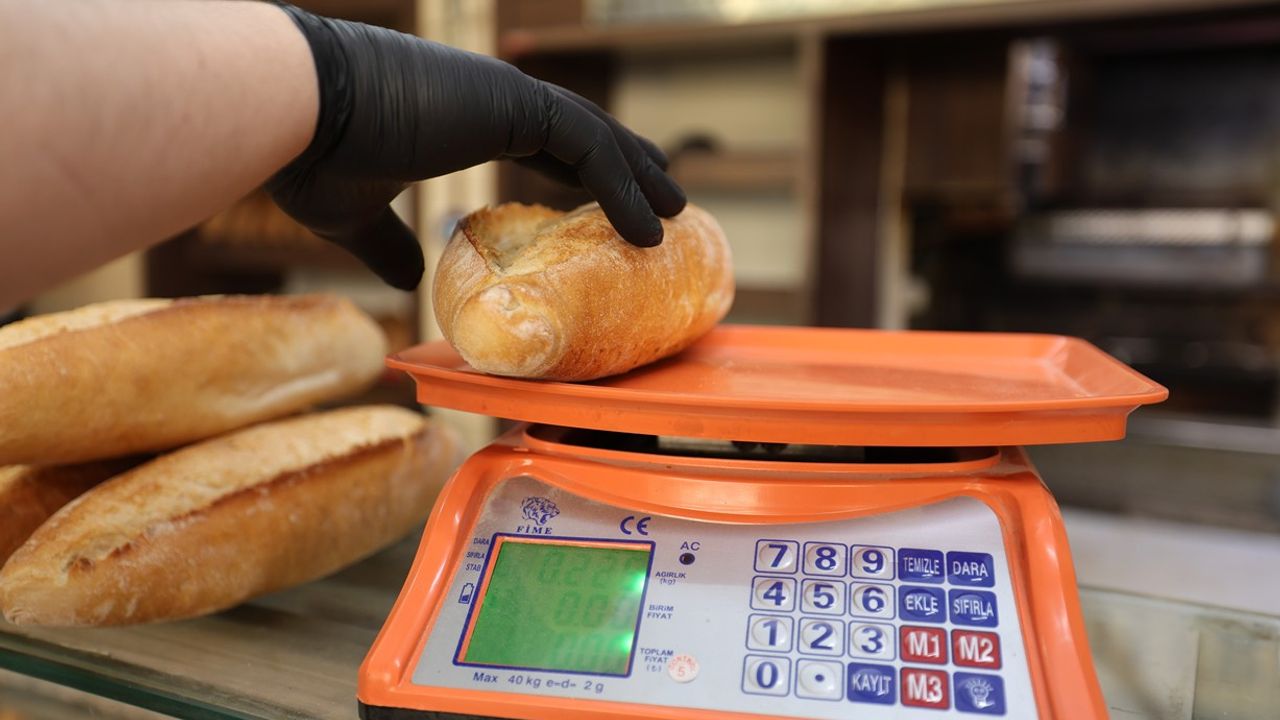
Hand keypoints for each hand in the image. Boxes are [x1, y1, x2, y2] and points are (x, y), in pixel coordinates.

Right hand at [268, 4, 686, 289]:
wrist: (294, 110)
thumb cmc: (312, 155)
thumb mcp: (356, 216)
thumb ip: (389, 244)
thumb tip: (410, 282)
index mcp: (464, 114)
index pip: (544, 141)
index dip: (583, 171)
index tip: (605, 206)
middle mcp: (493, 98)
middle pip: (583, 133)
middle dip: (626, 166)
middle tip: (663, 202)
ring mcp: (507, 95)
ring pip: (597, 136)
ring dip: (640, 174)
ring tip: (675, 212)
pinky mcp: (514, 103)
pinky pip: (590, 148)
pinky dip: (624, 185)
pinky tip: (648, 226)